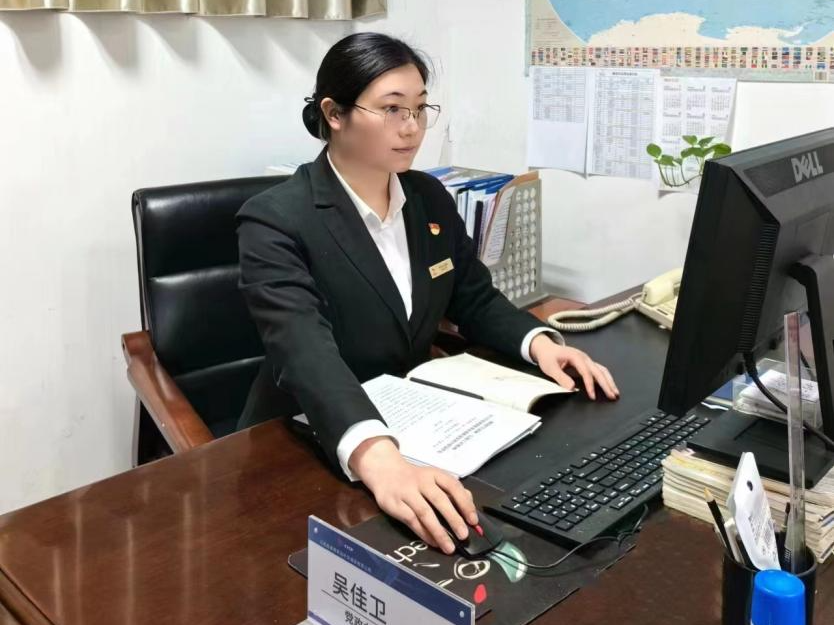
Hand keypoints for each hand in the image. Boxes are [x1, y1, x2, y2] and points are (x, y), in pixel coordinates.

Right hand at [349, 436, 477, 553]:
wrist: (385, 471)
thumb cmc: (415, 478)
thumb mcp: (434, 478)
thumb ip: (453, 491)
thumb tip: (470, 508)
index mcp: (434, 474)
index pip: (453, 486)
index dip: (465, 503)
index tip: (473, 520)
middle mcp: (421, 481)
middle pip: (440, 500)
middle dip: (454, 519)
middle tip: (464, 536)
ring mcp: (407, 492)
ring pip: (425, 513)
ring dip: (439, 532)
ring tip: (449, 547)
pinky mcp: (394, 504)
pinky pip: (411, 521)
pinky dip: (423, 533)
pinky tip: (433, 542)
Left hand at [530, 335, 619, 400]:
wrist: (546, 348)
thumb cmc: (548, 357)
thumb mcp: (550, 367)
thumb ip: (560, 377)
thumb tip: (572, 388)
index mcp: (575, 357)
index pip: (586, 372)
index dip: (590, 384)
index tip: (592, 396)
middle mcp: (584, 357)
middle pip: (598, 371)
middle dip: (606, 384)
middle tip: (613, 396)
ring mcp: (587, 360)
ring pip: (602, 370)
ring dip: (609, 381)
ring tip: (615, 393)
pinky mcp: (587, 363)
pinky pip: (599, 370)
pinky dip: (606, 379)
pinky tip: (610, 386)